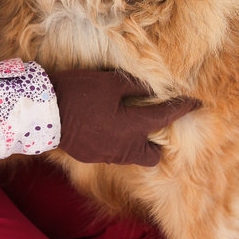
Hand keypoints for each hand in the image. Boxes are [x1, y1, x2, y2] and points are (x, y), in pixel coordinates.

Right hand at [48, 68, 199, 165]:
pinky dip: (117, 142)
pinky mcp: (90, 155)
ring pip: (132, 156)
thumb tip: (151, 89)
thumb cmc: (78, 93)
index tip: (196, 103)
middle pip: (153, 156)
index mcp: (131, 126)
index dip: (182, 108)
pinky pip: (113, 153)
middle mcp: (123, 147)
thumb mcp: (109, 82)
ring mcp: (106, 155)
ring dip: (137, 143)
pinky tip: (108, 128)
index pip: (165, 117)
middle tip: (156, 124)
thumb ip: (134, 86)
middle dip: (159, 143)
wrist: (43, 112)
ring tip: (131, 125)